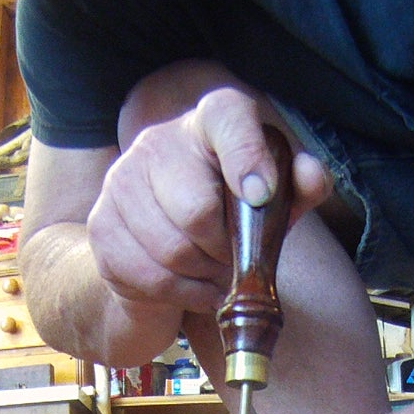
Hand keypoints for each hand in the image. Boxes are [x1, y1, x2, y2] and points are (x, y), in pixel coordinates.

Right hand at [86, 87, 328, 319]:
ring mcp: (121, 183)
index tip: (261, 194)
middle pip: (197, 211)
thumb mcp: (272, 206)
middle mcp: (157, 142)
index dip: (246, 155)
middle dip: (225, 250)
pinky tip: (192, 287)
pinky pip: (153, 277)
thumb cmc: (228, 224)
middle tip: (232, 258)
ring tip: (213, 272)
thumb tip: (311, 175)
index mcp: (208, 123)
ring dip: (205, 277)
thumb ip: (300, 187)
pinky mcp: (102, 227)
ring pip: (174, 251)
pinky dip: (184, 294)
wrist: (157, 258)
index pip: (227, 118)